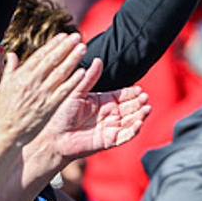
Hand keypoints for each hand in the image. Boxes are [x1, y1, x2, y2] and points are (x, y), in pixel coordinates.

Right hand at [0, 32, 88, 146]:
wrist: (4, 133)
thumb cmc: (2, 111)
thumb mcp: (2, 87)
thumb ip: (10, 69)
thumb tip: (11, 54)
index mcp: (21, 76)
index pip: (40, 56)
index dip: (53, 44)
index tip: (63, 35)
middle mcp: (32, 83)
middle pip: (52, 61)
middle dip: (66, 47)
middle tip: (77, 36)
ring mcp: (41, 94)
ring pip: (60, 73)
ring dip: (72, 59)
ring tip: (82, 48)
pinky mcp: (49, 107)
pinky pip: (63, 91)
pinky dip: (73, 81)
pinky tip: (82, 72)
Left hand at [28, 58, 149, 164]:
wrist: (54, 136)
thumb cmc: (62, 113)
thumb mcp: (77, 92)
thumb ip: (89, 78)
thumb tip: (98, 59)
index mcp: (104, 101)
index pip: (123, 95)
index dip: (132, 93)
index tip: (139, 89)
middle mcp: (110, 114)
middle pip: (131, 107)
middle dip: (139, 103)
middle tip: (145, 97)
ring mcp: (111, 127)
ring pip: (131, 121)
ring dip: (141, 115)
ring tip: (147, 108)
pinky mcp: (109, 140)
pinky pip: (124, 136)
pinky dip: (133, 130)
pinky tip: (139, 123)